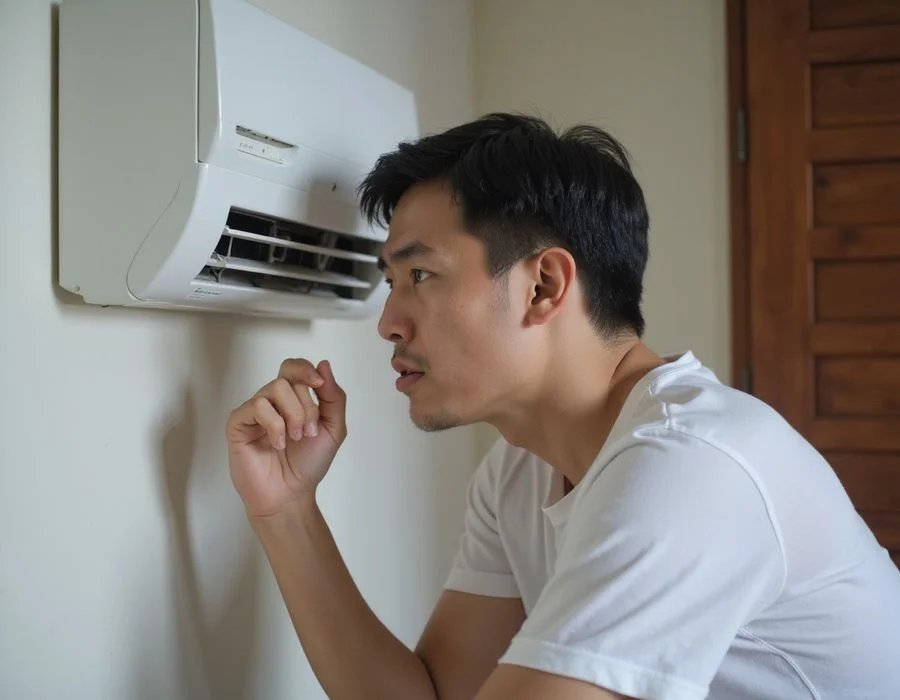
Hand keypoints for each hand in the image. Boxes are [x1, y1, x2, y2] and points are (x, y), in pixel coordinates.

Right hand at [226, 359, 346, 517]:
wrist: (291, 495)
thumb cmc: (308, 464)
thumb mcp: (333, 428)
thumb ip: (333, 397)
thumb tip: (324, 364)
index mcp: (292, 398)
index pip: (294, 367)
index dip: (306, 370)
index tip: (319, 386)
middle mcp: (271, 401)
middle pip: (289, 377)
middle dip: (307, 406)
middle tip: (309, 432)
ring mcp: (253, 411)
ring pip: (275, 388)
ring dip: (293, 415)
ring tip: (295, 439)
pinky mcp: (238, 423)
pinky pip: (257, 406)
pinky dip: (274, 425)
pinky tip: (277, 444)